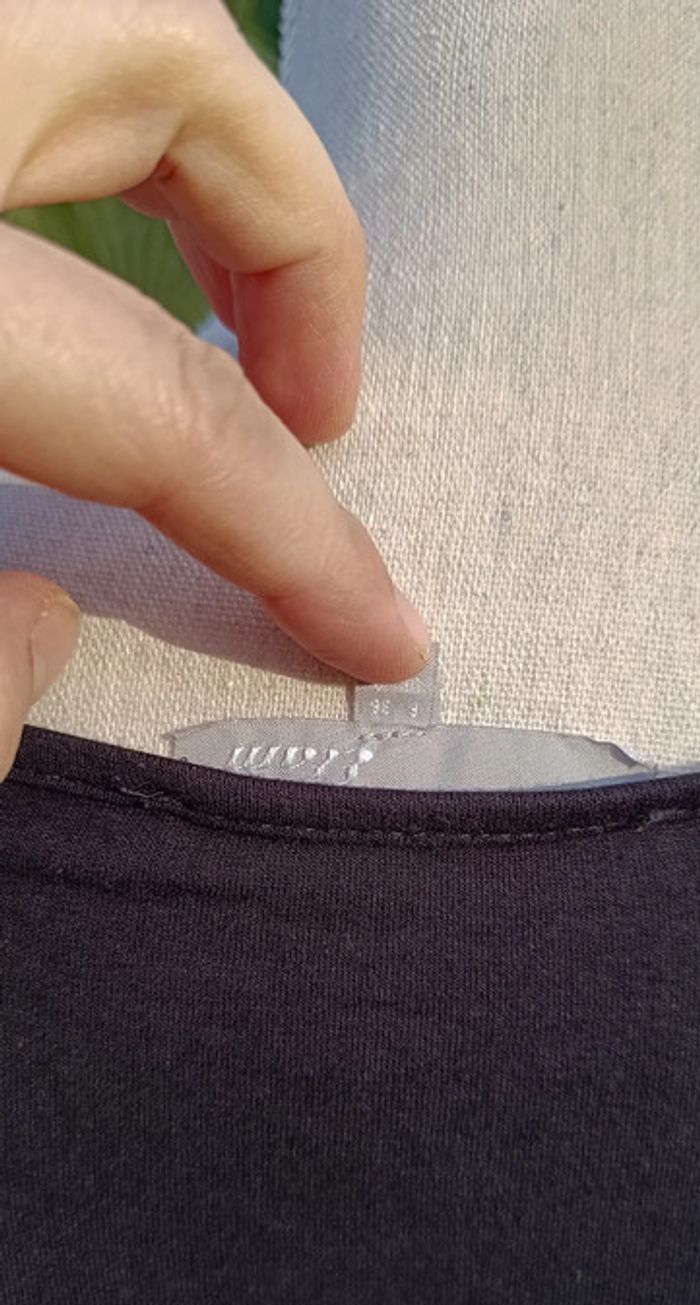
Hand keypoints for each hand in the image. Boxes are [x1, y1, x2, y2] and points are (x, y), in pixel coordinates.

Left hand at [0, 0, 428, 778]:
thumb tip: (38, 635)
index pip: (150, 393)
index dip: (287, 525)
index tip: (376, 621)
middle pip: (159, 71)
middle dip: (290, 243)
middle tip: (317, 407)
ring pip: (89, 25)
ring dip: (196, 164)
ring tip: (236, 309)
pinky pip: (5, 62)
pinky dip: (71, 143)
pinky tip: (76, 252)